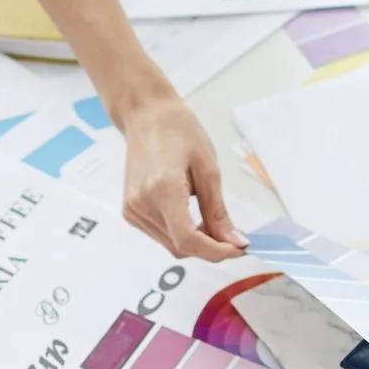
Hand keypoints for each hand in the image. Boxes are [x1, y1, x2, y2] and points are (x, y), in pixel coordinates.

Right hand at [120, 93, 243, 261]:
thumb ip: (218, 211)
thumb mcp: (208, 169)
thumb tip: (233, 241)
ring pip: (171, 245)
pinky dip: (180, 233)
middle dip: (209, 247)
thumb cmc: (177, 131)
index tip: (238, 249)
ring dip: (196, 241)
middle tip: (231, 235)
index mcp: (162, 189)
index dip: (216, 252)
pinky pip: (161, 236)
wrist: (146, 115)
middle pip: (181, 247)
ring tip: (210, 220)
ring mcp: (133, 210)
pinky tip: (190, 215)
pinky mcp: (130, 211)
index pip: (188, 240)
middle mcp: (142, 204)